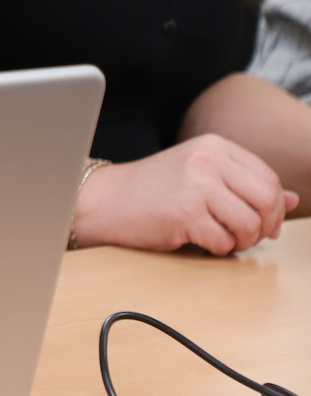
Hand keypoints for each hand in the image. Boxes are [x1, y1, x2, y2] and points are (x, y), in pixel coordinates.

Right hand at [71, 134, 298, 253]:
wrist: (103, 199)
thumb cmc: (150, 190)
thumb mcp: (200, 176)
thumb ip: (244, 184)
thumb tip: (293, 199)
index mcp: (214, 145)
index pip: (268, 178)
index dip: (274, 208)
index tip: (264, 224)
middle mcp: (207, 160)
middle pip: (267, 200)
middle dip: (265, 227)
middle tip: (248, 237)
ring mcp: (196, 185)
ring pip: (251, 224)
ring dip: (242, 241)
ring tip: (223, 239)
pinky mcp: (185, 213)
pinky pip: (225, 242)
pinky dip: (219, 249)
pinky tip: (200, 241)